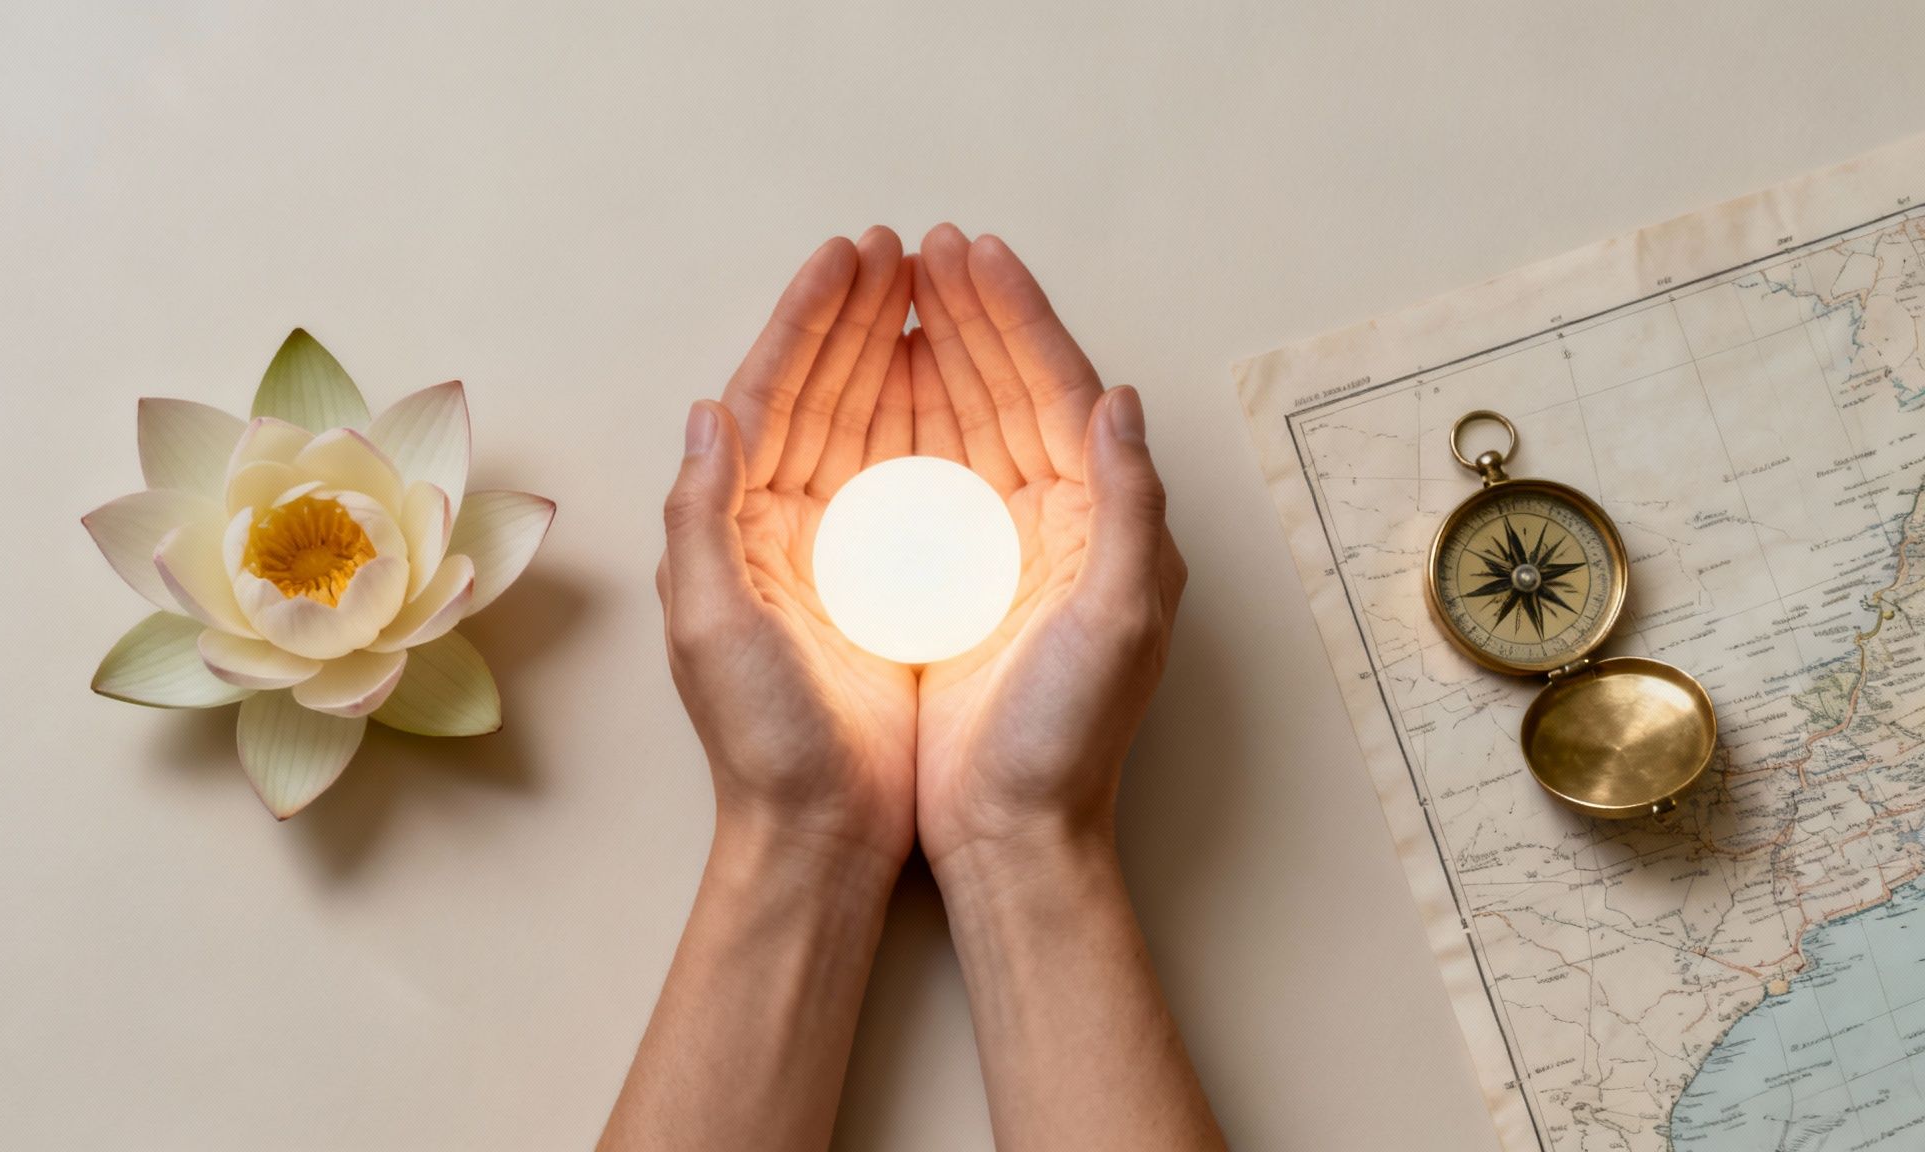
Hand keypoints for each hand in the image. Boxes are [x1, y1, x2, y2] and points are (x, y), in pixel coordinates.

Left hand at [657, 228, 919, 867]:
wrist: (823, 832)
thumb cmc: (761, 740)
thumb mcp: (708, 629)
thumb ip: (699, 519)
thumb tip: (706, 411)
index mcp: (733, 522)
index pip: (770, 392)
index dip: (808, 320)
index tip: (850, 257)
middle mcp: (783, 522)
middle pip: (822, 392)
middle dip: (856, 316)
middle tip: (900, 249)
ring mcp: (838, 548)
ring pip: (867, 423)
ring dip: (893, 352)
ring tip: (928, 288)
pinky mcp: (890, 580)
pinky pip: (910, 478)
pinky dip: (929, 422)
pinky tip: (953, 380)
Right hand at [907, 226, 1187, 867]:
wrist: (1010, 835)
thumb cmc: (1066, 740)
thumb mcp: (1121, 622)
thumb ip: (1130, 507)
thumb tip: (1121, 399)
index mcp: (1100, 520)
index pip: (1057, 388)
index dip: (1016, 315)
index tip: (971, 252)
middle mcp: (1057, 522)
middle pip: (1010, 390)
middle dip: (971, 315)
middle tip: (925, 247)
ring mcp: (1004, 549)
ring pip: (968, 423)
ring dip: (939, 352)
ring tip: (900, 290)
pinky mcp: (956, 582)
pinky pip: (931, 478)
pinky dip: (908, 422)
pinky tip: (881, 385)